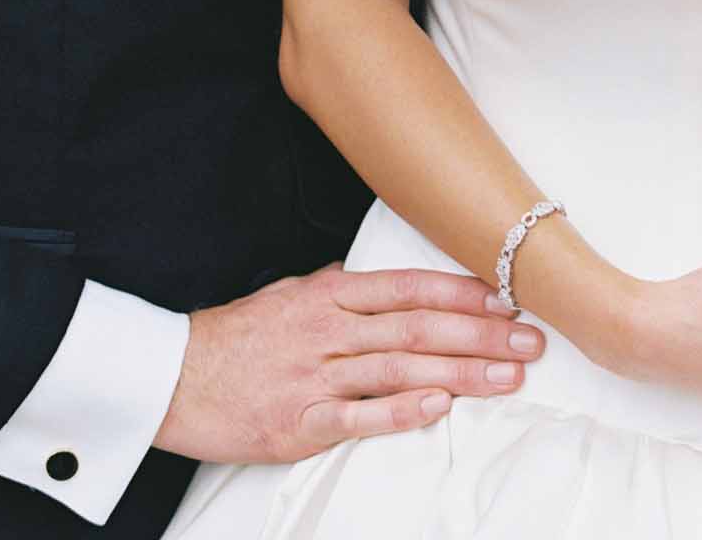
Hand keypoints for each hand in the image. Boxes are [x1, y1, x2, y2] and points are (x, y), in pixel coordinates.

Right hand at [153, 262, 544, 463]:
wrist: (171, 377)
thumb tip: (369, 280)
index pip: (409, 286)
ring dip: (461, 371)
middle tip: (531, 339)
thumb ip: (334, 289)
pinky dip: (401, 410)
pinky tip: (440, 406)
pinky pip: (358, 415)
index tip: (509, 298)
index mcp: (329, 294)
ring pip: (400, 367)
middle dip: (481, 333)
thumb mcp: (287, 294)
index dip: (463, 292)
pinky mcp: (298, 422)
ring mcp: (315, 375)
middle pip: (418, 326)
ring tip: (508, 375)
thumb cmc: (234, 337)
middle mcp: (328, 329)